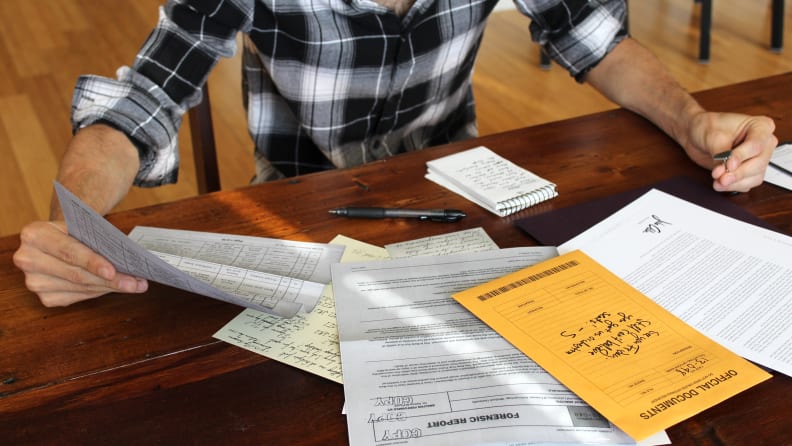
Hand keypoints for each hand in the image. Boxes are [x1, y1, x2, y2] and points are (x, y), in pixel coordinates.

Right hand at [13, 220, 147, 306]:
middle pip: (76, 274)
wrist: (58, 239)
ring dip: (110, 288)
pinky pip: (78, 297)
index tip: (112, 271)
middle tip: (136, 282)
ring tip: (135, 285)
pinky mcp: (45, 298)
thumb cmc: (74, 231)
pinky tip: (116, 288)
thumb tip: (128, 259)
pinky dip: (99, 292)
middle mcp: (27, 259)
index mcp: (34, 235)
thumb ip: (97, 240)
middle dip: (110, 280)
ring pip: (80, 288)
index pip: (68, 251)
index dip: (91, 262)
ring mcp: (34, 282)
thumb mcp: (81, 226)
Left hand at [684, 112, 776, 191]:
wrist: (695, 135)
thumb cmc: (707, 126)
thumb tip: (725, 169)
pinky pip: (747, 184)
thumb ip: (721, 154)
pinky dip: (733, 186)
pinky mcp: (749, 172)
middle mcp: (763, 143)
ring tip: (718, 181)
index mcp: (761, 126)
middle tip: (721, 177)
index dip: (742, 156)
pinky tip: (721, 184)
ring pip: (755, 177)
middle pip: (759, 164)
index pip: (756, 145)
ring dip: (735, 183)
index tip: (728, 164)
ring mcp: (757, 159)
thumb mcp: (713, 136)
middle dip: (738, 173)